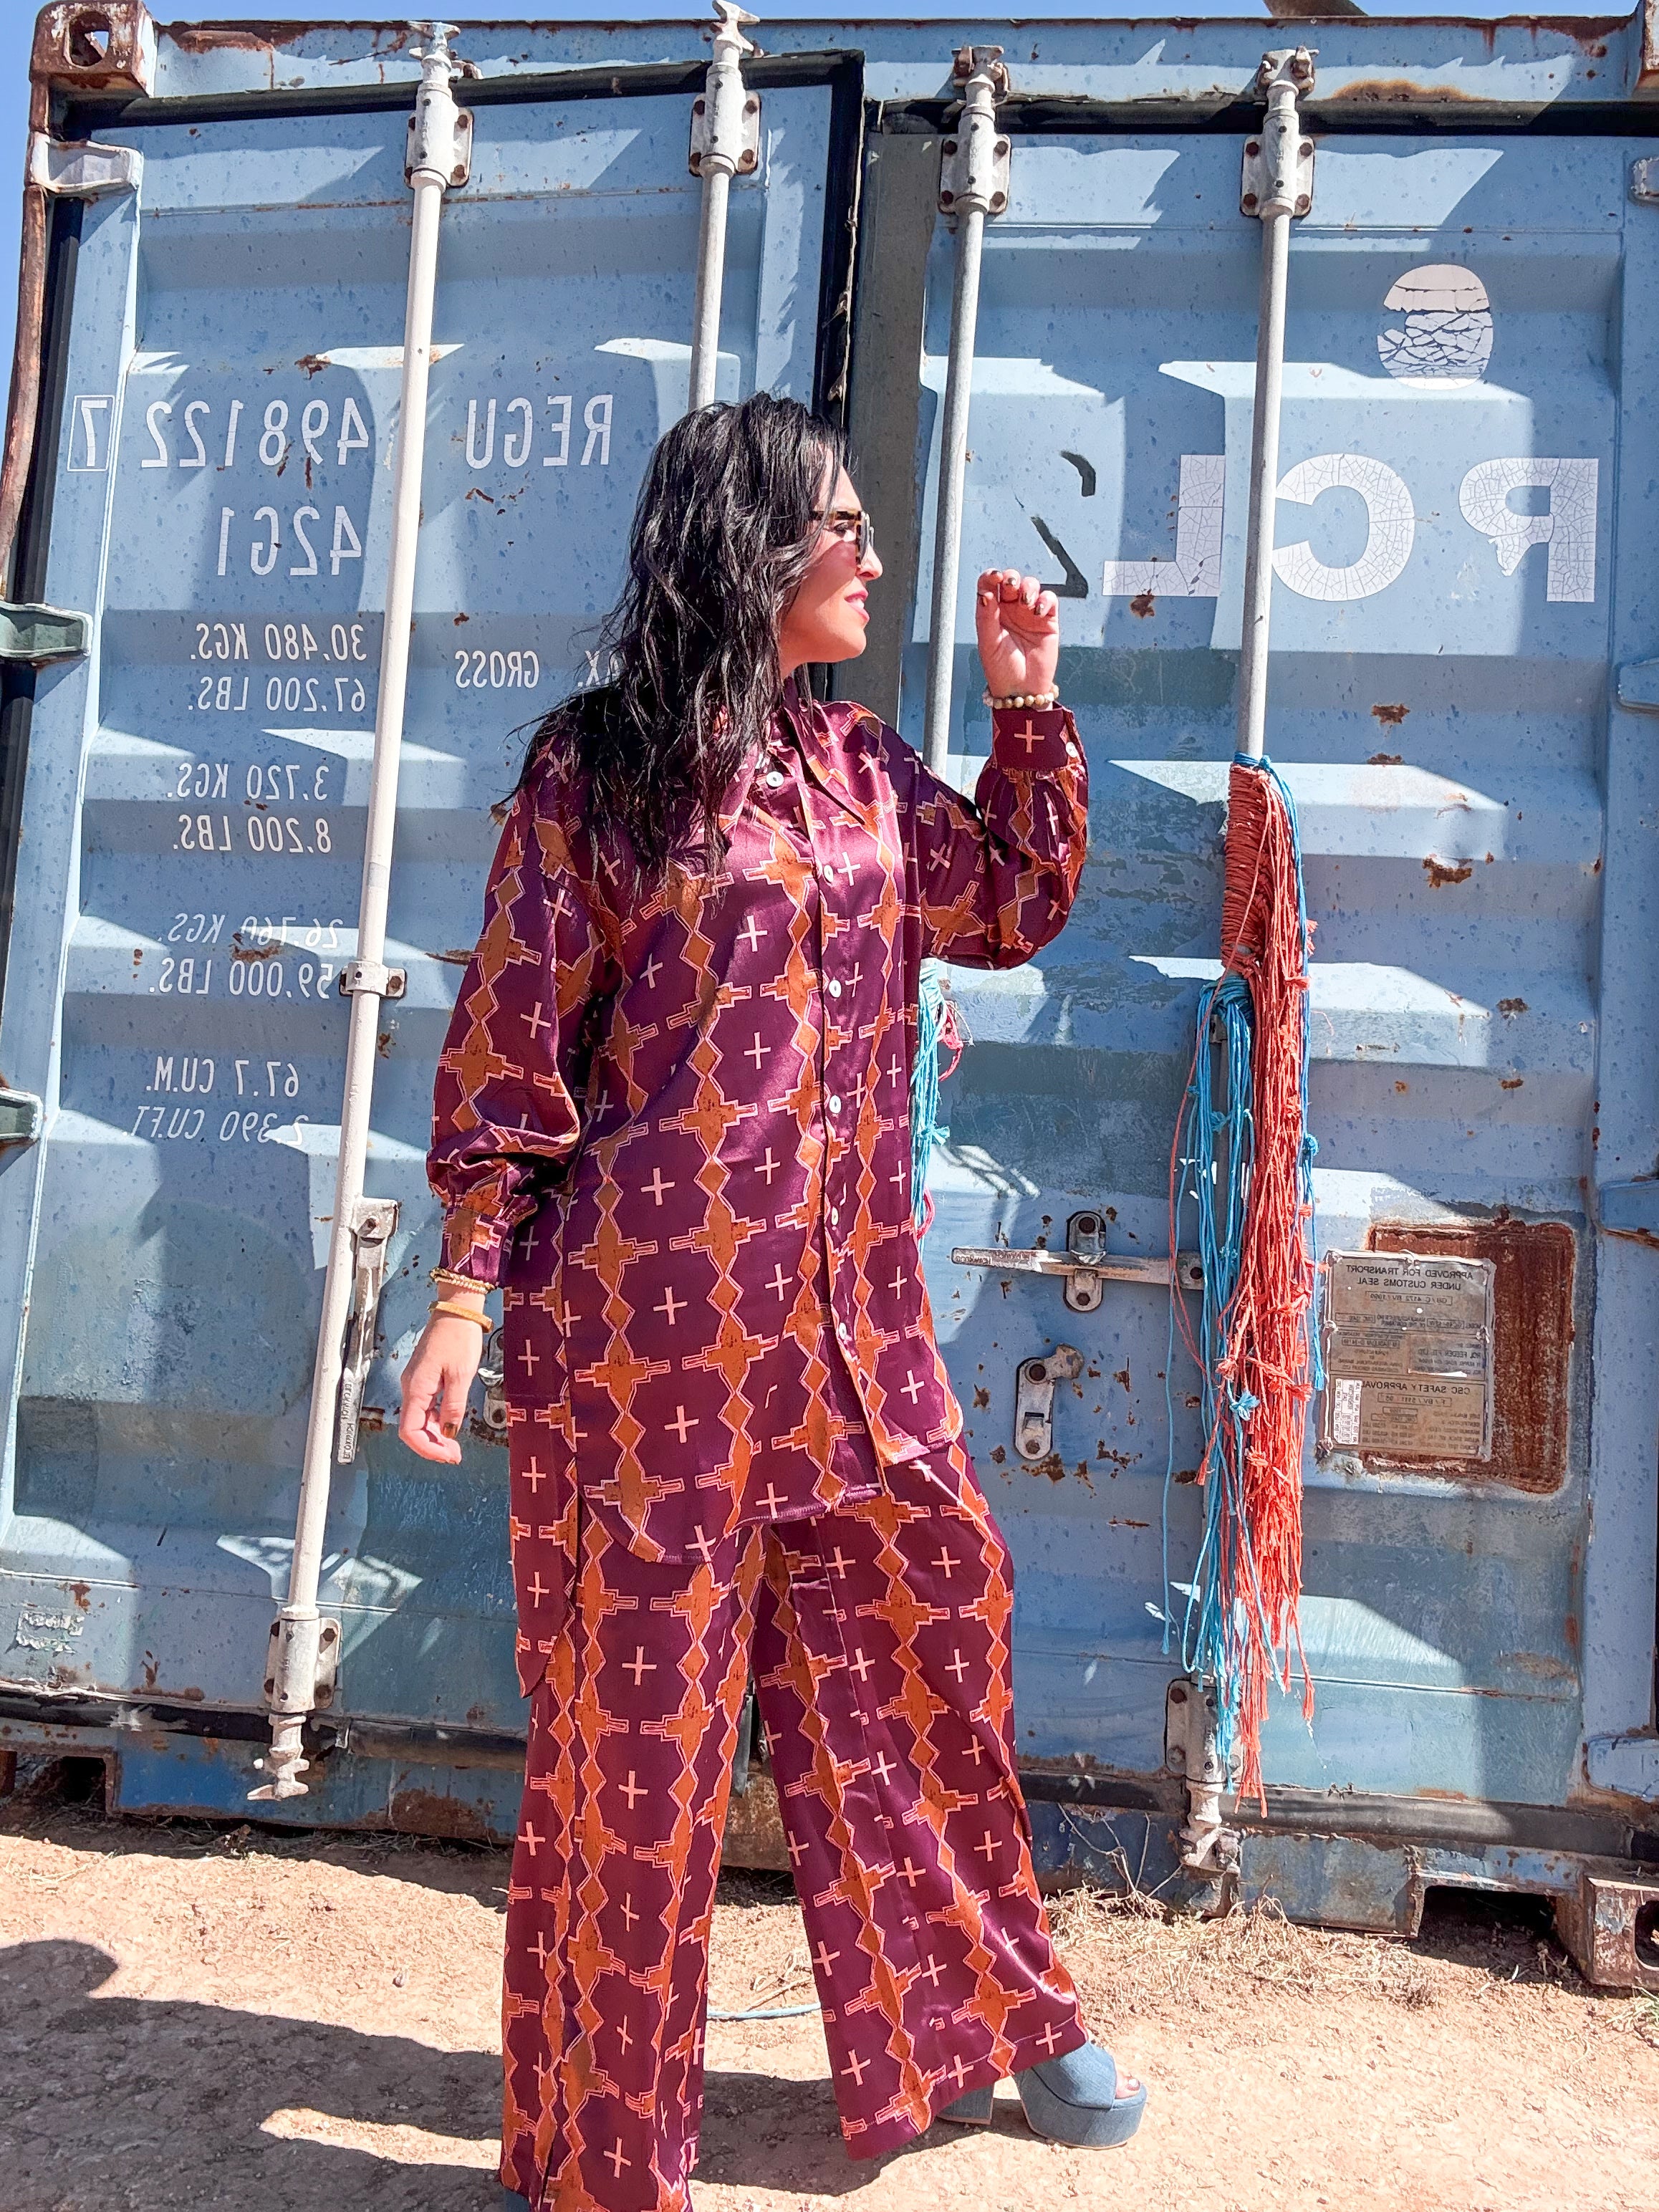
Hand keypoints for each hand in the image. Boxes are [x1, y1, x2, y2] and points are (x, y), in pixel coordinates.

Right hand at [398, 1315, 486, 1464]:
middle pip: (413, 1428)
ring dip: (435, 1435)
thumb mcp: (461, 1375)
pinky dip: (436, 1421)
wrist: (457, 1311)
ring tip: (455, 1446)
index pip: (410, 1431)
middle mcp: (411, 1387)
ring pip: (419, 1419)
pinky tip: (450, 1427)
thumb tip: (449, 1432)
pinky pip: (425, 1407)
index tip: (447, 1456)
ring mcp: (416, 1383)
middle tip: (455, 1456)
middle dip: (433, 1445)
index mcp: (416, 1388)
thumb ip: (453, 1406)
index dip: (427, 1448)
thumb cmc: (458, 1337)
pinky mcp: (424, 1378)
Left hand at [975, 568, 1059, 700]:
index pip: (989, 585)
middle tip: (1011, 586)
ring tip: (1026, 602)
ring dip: (1029, 587)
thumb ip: (986, 617)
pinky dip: (1045, 600)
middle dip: (1012, 578)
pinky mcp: (1048, 621)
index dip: (991, 576)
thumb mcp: (988, 643)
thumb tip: (985, 593)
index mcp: (991, 612)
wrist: (1022, 690)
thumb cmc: (1001, 669)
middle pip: (1011, 581)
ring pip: (1031, 585)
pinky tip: (1038, 611)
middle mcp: (1010, 610)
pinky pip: (1049, 600)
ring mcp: (1029, 614)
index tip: (994, 576)